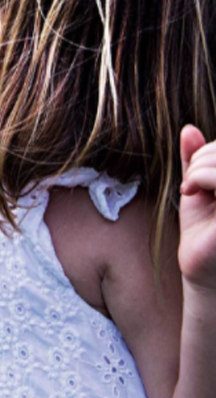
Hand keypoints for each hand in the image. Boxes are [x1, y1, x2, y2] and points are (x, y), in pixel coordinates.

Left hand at [178, 125, 215, 290]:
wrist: (201, 269)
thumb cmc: (203, 231)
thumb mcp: (199, 188)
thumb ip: (196, 159)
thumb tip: (188, 128)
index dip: (209, 150)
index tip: (192, 173)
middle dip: (202, 158)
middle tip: (188, 181)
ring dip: (199, 168)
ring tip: (189, 187)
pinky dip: (201, 176)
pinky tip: (190, 192)